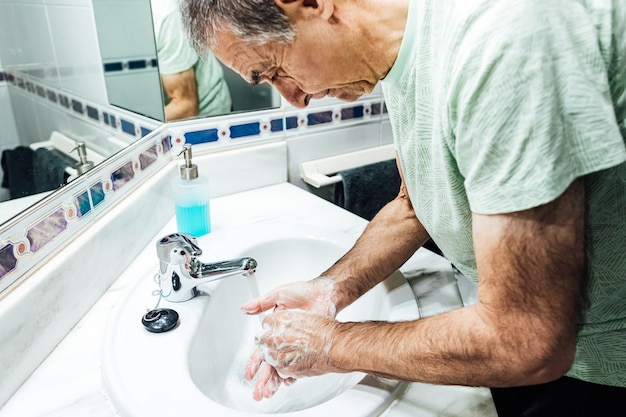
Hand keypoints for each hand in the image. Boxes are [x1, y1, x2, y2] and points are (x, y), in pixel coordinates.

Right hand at [241, 277, 337, 399]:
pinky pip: (298, 363)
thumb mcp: (279, 294)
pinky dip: (292, 373)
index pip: (261, 348)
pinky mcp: (307, 345)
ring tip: (269, 391)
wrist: (325, 294)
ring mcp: (295, 342)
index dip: (254, 362)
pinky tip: (287, 381)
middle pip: (270, 361)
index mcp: (274, 327)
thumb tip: (245, 308)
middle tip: (258, 390)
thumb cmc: (304, 292)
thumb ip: (262, 302)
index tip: (249, 374)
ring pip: (282, 365)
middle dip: (263, 377)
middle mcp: (283, 337)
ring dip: (275, 379)